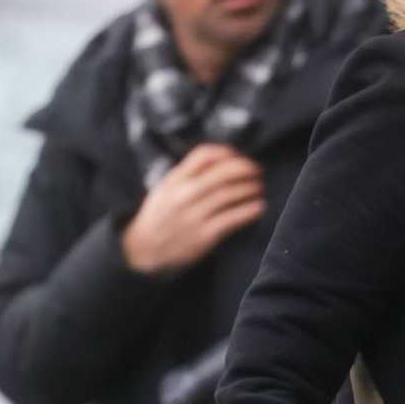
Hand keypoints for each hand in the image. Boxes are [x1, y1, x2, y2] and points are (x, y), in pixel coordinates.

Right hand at [121, 144, 265, 274]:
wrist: (145, 251)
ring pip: (230, 194)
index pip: (204, 154)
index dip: (226, 153)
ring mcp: (195, 215)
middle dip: (246, 168)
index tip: (238, 157)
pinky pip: (232, 219)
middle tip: (257, 171)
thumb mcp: (166, 188)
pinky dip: (249, 211)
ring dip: (250, 189)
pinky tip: (258, 207)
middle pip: (223, 172)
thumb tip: (219, 162)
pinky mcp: (205, 236)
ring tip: (259, 188)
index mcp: (175, 179)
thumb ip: (187, 175)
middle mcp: (185, 195)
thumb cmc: (160, 218)